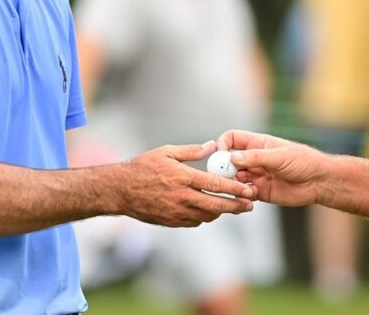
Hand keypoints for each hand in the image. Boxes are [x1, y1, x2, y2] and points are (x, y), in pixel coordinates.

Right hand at [118, 141, 255, 227]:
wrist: (119, 190)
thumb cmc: (142, 167)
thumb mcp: (166, 151)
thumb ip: (191, 151)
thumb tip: (212, 146)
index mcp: (182, 177)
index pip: (215, 184)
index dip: (234, 188)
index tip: (248, 189)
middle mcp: (181, 197)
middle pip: (216, 205)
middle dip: (235, 206)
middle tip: (249, 205)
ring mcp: (176, 212)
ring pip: (207, 216)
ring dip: (221, 212)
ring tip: (231, 206)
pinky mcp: (170, 221)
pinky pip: (194, 222)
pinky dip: (204, 217)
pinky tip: (208, 210)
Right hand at [216, 129, 326, 206]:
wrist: (318, 182)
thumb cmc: (303, 161)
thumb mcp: (279, 156)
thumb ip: (255, 157)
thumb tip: (232, 158)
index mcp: (258, 144)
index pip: (232, 139)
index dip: (222, 145)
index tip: (220, 154)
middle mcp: (254, 159)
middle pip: (229, 161)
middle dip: (224, 168)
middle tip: (226, 176)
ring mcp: (256, 175)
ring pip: (234, 178)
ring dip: (233, 183)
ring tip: (241, 188)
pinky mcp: (260, 191)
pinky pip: (243, 194)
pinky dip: (241, 196)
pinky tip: (249, 197)